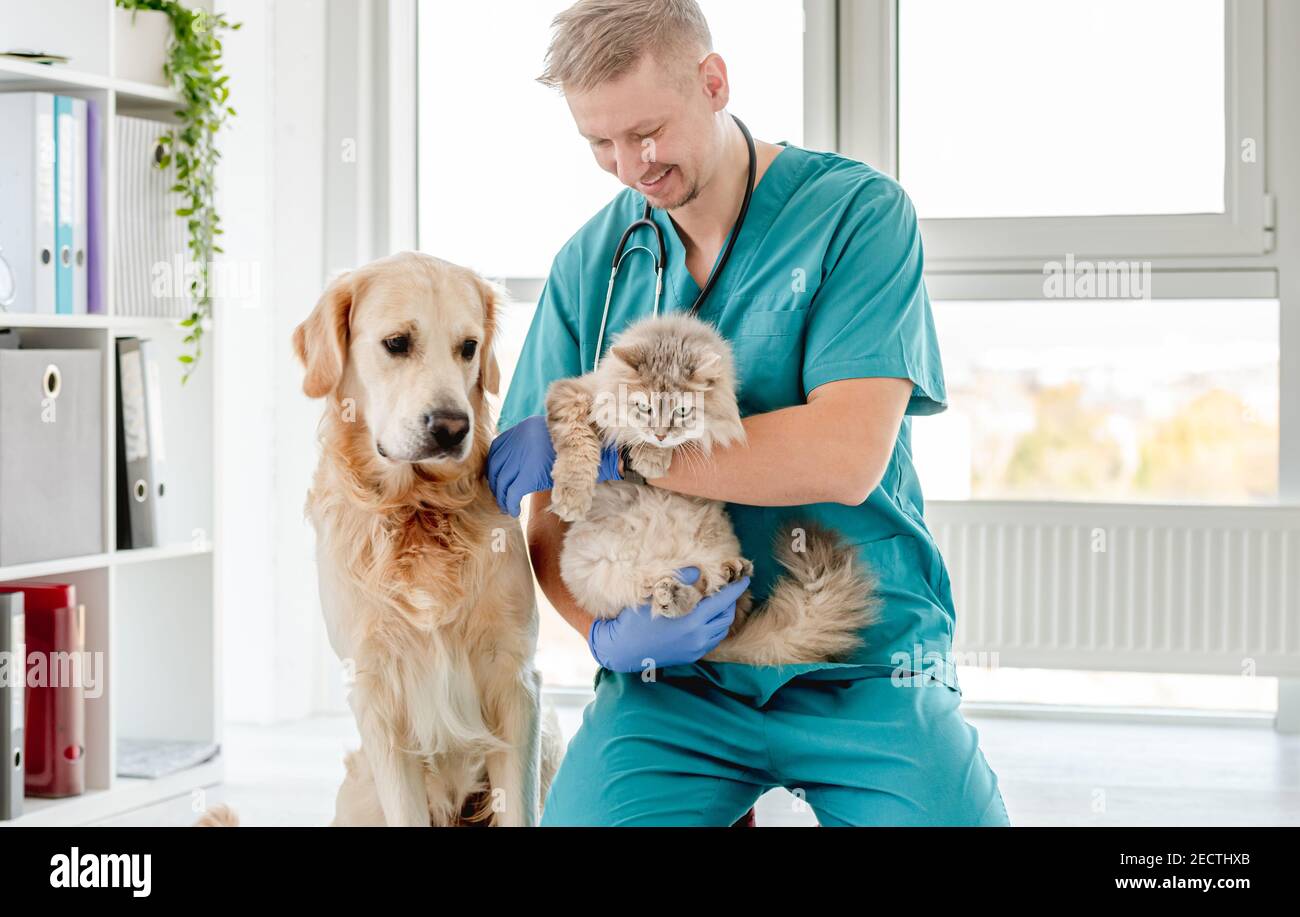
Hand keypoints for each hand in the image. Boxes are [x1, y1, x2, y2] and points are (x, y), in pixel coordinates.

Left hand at [488, 414, 620, 516]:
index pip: (496, 449)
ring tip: (506, 506)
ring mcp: (523, 457)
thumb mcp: (551, 440)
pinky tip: (513, 510)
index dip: (493, 466)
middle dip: (494, 483)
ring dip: (500, 496)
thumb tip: (515, 464)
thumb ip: (533, 447)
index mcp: (523, 429)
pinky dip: (508, 503)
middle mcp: (519, 441)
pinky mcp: (529, 474)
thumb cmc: (577, 447)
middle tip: (499, 495)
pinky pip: (511, 492)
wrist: (590, 449)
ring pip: (500, 480)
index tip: (495, 478)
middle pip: (494, 465)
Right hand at [588, 567, 750, 672]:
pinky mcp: (691, 657)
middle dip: (731, 602)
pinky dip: (715, 628)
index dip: (735, 589)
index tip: (745, 579)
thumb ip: (680, 581)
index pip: (722, 602)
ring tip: (719, 603)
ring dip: (724, 616)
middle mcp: (698, 638)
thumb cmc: (636, 620)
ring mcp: (695, 650)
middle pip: (726, 617)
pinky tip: (707, 619)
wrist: (622, 649)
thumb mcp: (657, 596)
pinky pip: (712, 641)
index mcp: (692, 622)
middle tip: (728, 589)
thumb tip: (698, 570)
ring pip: (721, 631)